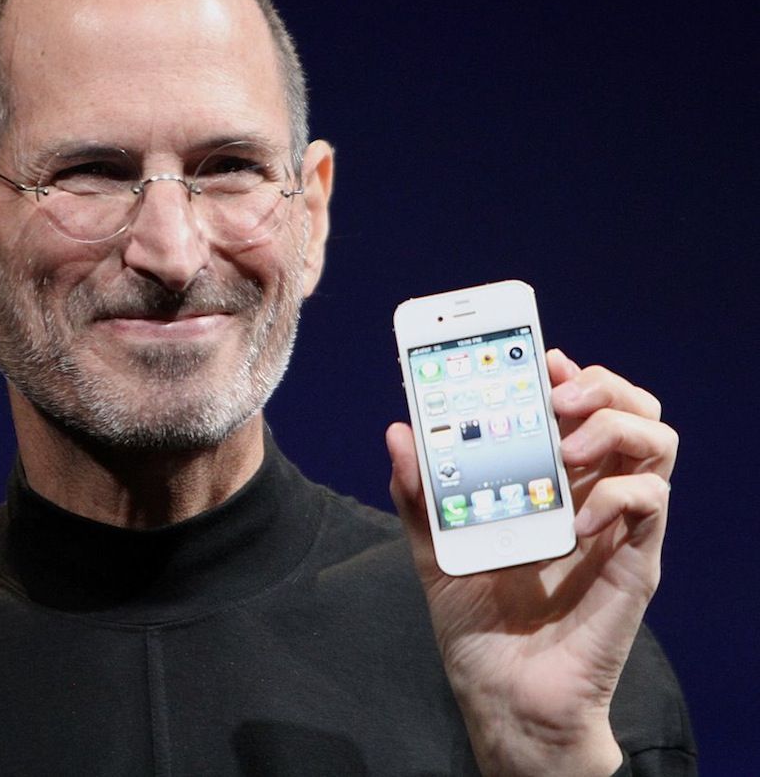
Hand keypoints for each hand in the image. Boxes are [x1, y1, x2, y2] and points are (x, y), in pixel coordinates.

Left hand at [387, 349, 675, 775]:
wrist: (504, 698)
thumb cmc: (477, 622)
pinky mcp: (635, 563)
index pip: (578, 405)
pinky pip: (652, 503)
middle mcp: (590, 492)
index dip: (569, 372)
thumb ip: (417, 492)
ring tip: (566, 446)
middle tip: (557, 394)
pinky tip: (576, 516)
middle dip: (600, 383)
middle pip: (630, 409)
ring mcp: (616, 525)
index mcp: (549, 480)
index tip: (541, 357)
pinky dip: (618, 493)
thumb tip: (399, 431)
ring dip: (615, 426)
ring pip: (657, 442)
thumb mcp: (434, 546)